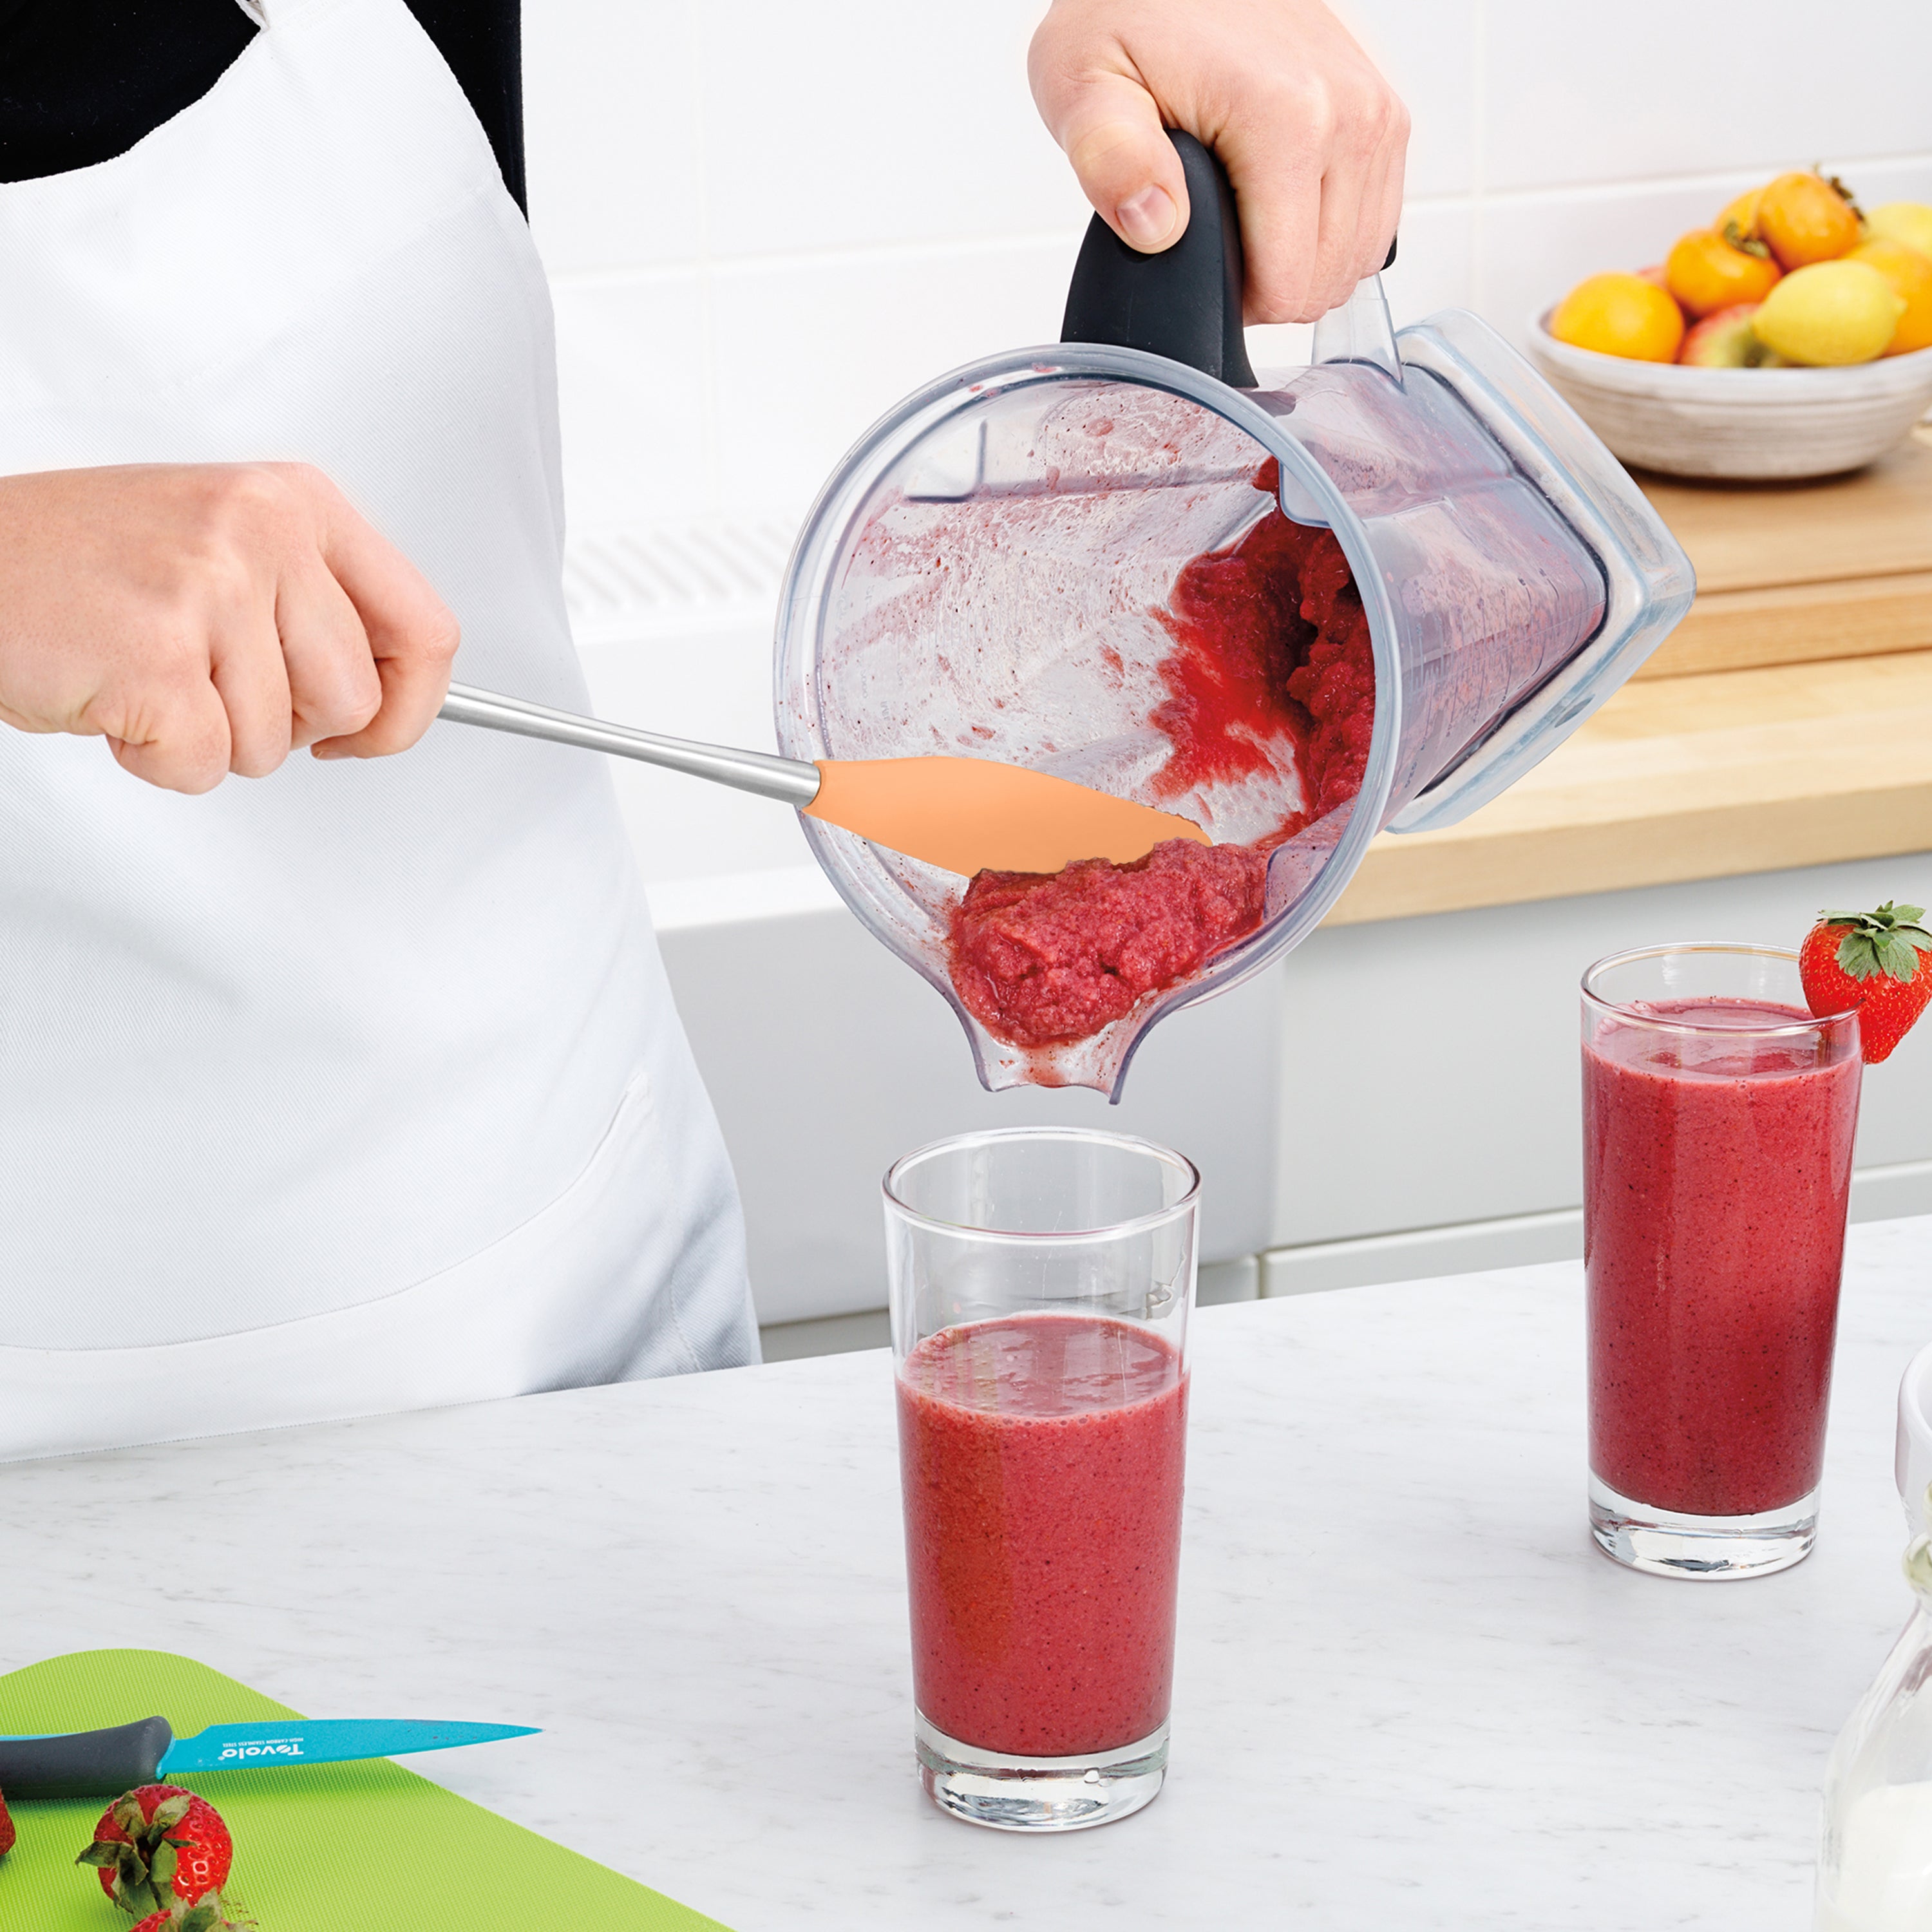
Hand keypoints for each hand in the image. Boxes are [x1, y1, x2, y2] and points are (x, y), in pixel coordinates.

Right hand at [0, 463, 458, 792]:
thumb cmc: (82, 565)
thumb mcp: (225, 548)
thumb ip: (314, 606)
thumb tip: (391, 695)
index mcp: (296, 503)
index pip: (426, 633)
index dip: (407, 708)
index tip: (367, 730)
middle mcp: (263, 533)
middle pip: (354, 700)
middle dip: (289, 726)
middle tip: (214, 688)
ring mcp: (210, 589)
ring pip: (278, 742)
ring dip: (213, 740)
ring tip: (149, 677)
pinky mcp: (157, 655)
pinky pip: (205, 765)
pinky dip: (158, 760)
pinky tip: (114, 699)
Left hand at [1029, 0, 1408, 323]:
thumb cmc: (1127, 14)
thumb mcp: (1083, 81)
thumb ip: (1109, 157)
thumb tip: (1154, 227)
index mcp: (1287, 118)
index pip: (1286, 287)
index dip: (1233, 301)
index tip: (1194, 260)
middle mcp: (1351, 114)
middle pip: (1326, 281)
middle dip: (1267, 287)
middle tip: (1211, 238)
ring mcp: (1378, 113)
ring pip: (1356, 259)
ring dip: (1299, 261)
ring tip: (1242, 219)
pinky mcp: (1386, 114)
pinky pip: (1374, 222)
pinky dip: (1328, 233)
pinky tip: (1279, 207)